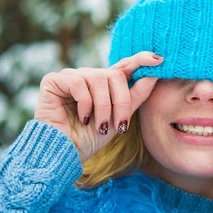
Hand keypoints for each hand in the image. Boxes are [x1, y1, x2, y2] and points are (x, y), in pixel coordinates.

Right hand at [34, 51, 162, 162]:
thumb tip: (154, 74)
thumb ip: (136, 95)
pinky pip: (78, 83)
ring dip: (104, 107)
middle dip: (121, 101)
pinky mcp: (54, 80)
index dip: (141, 60)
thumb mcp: (120, 117)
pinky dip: (85, 103)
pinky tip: (82, 118)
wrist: (64, 153)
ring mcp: (71, 76)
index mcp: (105, 84)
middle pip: (115, 75)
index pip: (125, 66)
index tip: (158, 59)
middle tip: (120, 125)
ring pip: (98, 79)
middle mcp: (88, 76)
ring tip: (99, 126)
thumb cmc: (91, 138)